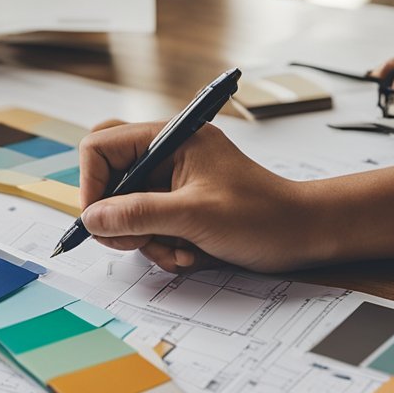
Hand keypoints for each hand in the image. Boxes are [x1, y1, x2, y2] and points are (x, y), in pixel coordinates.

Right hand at [78, 121, 336, 272]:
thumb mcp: (194, 216)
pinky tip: (189, 254)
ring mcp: (172, 183)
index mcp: (170, 138)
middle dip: (116, 217)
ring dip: (144, 239)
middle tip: (137, 241)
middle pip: (108, 179)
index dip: (92, 186)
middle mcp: (166, 155)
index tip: (100, 223)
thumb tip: (91, 218)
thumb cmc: (261, 216)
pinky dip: (160, 247)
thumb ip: (138, 214)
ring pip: (124, 211)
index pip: (101, 147)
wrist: (302, 235)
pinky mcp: (178, 208)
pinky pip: (146, 228)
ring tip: (180, 251)